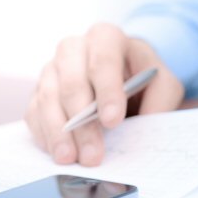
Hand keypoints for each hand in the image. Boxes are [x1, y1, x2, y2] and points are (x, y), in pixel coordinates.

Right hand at [25, 23, 184, 165]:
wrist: (126, 76)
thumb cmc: (144, 78)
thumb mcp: (163, 84)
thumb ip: (160, 100)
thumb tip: (145, 123)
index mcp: (106, 38)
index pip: (103, 61)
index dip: (107, 91)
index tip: (113, 121)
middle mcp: (74, 48)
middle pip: (71, 82)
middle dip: (82, 123)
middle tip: (93, 154)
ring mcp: (52, 69)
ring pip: (48, 98)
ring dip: (59, 133)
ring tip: (70, 159)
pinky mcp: (40, 90)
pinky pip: (35, 112)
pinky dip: (44, 134)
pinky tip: (56, 153)